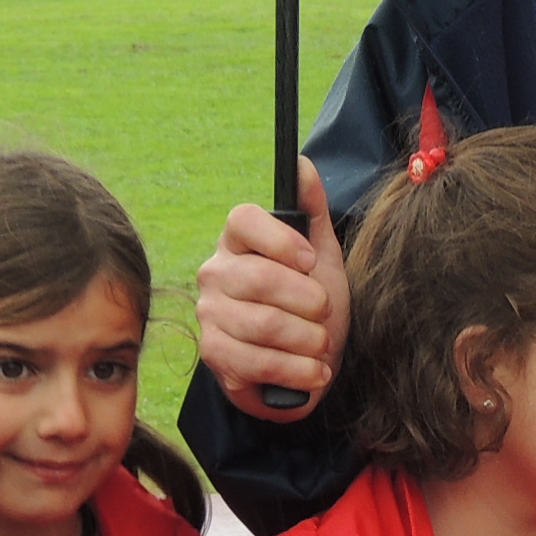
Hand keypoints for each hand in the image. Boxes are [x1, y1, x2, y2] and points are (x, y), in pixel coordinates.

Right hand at [197, 159, 349, 415]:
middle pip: (258, 278)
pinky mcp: (213, 355)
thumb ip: (312, 211)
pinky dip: (294, 370)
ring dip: (306, 340)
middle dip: (306, 301)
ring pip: (260, 323)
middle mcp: (215, 273)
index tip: (310, 262)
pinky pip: (253, 361)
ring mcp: (210, 314)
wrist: (307, 363)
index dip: (280, 239)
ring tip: (323, 346)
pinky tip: (315, 371)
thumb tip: (302, 164)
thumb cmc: (311, 306)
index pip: (242, 219)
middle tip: (325, 313)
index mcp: (238, 241)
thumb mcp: (321, 256)